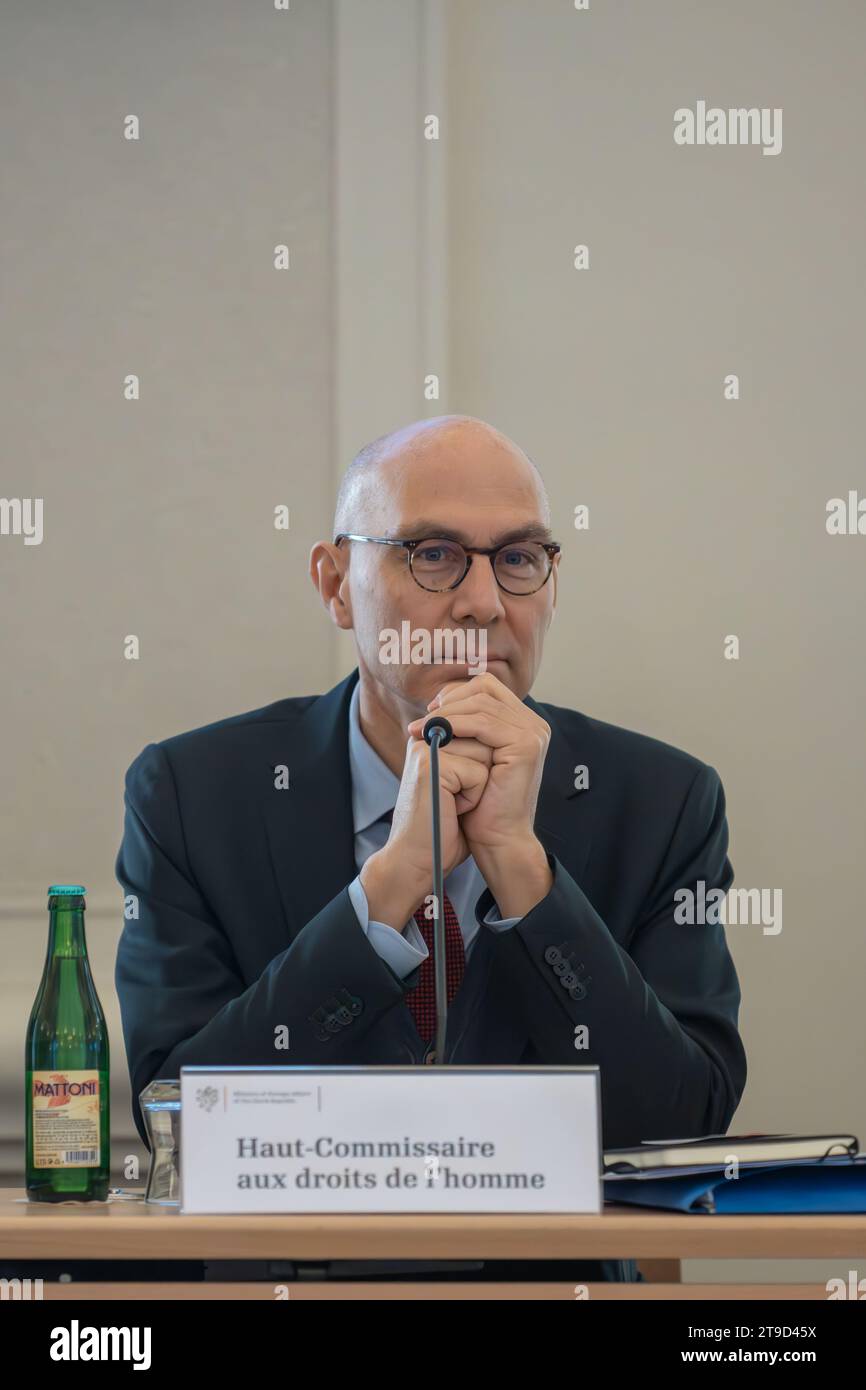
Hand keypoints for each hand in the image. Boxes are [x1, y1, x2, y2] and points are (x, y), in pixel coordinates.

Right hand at [360, 732, 490, 930]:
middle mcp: (423, 741)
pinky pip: (478, 773)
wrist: (416, 861)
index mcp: (428, 742)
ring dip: (478, 788)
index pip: (479, 737)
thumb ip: (470, 761)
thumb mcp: (458, 787)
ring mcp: (425, 751)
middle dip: (480, 778)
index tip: (455, 795)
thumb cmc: (440, 830)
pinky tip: (451, 810)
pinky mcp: (432, 765)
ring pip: (485, 756)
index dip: (481, 771)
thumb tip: (498, 746)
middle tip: (453, 802)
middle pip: (483, 743)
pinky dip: (472, 798)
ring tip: (452, 805)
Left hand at [406, 673, 553, 917]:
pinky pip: (483, 722)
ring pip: (480, 703)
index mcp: (522, 723)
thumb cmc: (480, 804)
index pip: (486, 687)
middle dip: (448, 701)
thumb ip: (465, 729)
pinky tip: (437, 736)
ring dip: (446, 714)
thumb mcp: (470, 757)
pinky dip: (455, 725)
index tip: (430, 712)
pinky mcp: (526, 745)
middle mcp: (533, 724)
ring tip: (421, 730)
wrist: (497, 839)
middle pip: (484, 688)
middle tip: (423, 719)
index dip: (456, 694)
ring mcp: (533, 733)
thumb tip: (435, 702)